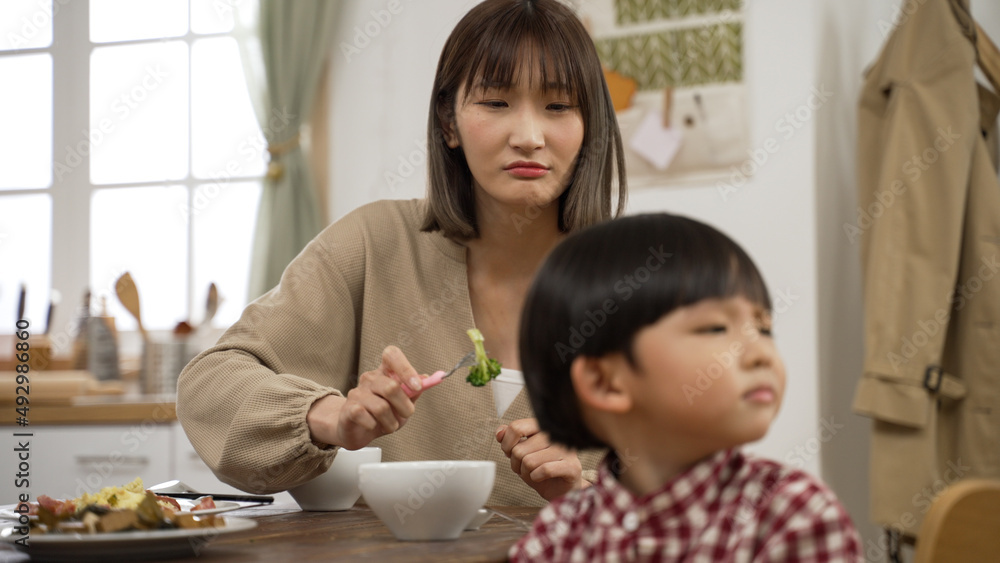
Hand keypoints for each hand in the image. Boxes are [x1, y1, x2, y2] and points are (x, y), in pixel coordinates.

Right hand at [307, 346, 423, 449]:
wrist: (357, 430)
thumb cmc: (383, 414)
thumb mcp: (403, 403)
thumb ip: (415, 391)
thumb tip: (427, 379)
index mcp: (385, 371)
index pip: (392, 354)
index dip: (406, 368)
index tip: (417, 386)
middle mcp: (370, 378)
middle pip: (391, 387)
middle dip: (405, 407)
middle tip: (406, 415)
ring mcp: (357, 392)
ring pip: (381, 407)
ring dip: (391, 422)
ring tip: (389, 425)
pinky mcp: (349, 408)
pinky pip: (365, 417)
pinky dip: (374, 426)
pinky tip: (372, 426)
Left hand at [496, 418, 583, 501]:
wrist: (560, 488)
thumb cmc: (541, 469)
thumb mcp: (521, 453)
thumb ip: (509, 439)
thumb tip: (500, 432)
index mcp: (542, 427)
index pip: (516, 427)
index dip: (507, 444)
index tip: (509, 453)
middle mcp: (555, 435)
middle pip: (519, 449)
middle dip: (516, 464)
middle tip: (524, 468)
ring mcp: (565, 450)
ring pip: (529, 461)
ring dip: (526, 473)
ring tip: (533, 474)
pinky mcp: (572, 466)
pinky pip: (545, 470)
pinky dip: (536, 477)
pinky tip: (540, 477)